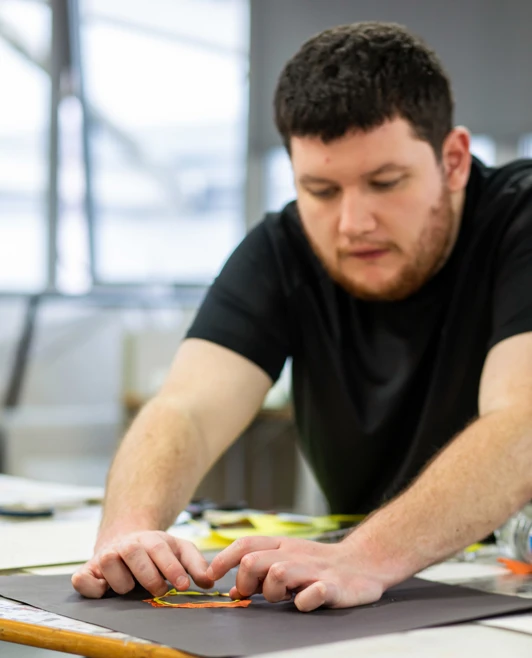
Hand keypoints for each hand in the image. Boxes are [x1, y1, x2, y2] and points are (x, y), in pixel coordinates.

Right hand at [72, 531, 213, 597]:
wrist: (125, 542)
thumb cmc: (155, 552)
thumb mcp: (178, 551)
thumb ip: (195, 565)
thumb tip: (210, 581)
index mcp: (150, 539)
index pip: (160, 549)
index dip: (172, 567)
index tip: (184, 585)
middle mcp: (126, 545)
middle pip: (134, 551)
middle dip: (149, 574)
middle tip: (160, 590)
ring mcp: (105, 556)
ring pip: (108, 561)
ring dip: (121, 580)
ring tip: (131, 587)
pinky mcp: (87, 571)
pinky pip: (82, 578)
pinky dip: (90, 587)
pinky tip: (104, 590)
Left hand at [206, 536, 385, 611]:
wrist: (362, 562)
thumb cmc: (319, 563)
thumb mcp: (288, 560)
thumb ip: (261, 571)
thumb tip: (234, 591)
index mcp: (281, 545)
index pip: (245, 544)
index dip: (223, 559)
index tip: (210, 576)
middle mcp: (293, 554)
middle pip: (253, 560)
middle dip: (245, 581)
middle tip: (253, 594)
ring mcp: (312, 570)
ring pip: (277, 573)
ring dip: (272, 591)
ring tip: (284, 598)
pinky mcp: (333, 586)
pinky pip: (313, 593)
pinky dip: (306, 599)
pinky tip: (307, 600)